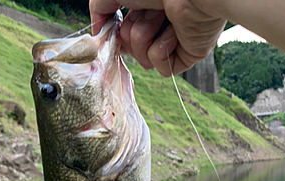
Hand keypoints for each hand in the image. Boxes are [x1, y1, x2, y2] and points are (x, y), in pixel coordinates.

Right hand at [89, 0, 226, 75]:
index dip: (117, 33)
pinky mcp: (187, 56)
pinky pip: (161, 69)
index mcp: (146, 8)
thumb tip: (97, 34)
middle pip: (130, 49)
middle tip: (148, 11)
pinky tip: (175, 32)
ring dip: (146, 39)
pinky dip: (162, 51)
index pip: (122, 35)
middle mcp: (160, 25)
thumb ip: (99, 9)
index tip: (115, 26)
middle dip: (132, 32)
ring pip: (144, 61)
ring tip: (163, 18)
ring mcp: (174, 42)